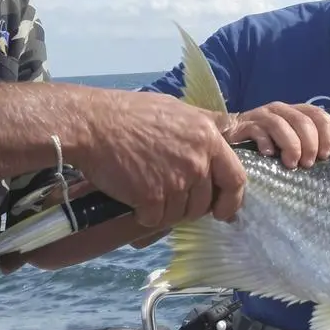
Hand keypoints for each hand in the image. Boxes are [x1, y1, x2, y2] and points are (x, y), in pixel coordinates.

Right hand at [70, 89, 245, 228]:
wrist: (93, 124)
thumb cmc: (131, 113)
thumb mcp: (178, 110)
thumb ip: (205, 124)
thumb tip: (226, 129)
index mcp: (208, 138)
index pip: (236, 179)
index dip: (231, 200)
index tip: (222, 211)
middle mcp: (197, 162)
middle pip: (204, 203)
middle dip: (190, 208)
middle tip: (171, 200)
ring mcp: (176, 181)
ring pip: (180, 214)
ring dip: (166, 212)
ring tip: (148, 195)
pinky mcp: (152, 198)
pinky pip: (156, 220)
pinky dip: (145, 215)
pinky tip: (134, 200)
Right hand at [226, 102, 329, 169]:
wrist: (228, 138)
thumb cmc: (264, 145)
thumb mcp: (288, 144)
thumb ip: (305, 146)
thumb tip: (323, 160)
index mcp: (295, 112)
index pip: (320, 115)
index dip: (327, 135)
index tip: (323, 156)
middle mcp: (280, 110)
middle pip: (303, 121)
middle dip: (309, 144)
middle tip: (306, 164)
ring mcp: (262, 116)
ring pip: (281, 124)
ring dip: (291, 145)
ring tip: (291, 164)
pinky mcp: (244, 125)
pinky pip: (258, 131)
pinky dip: (266, 143)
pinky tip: (269, 155)